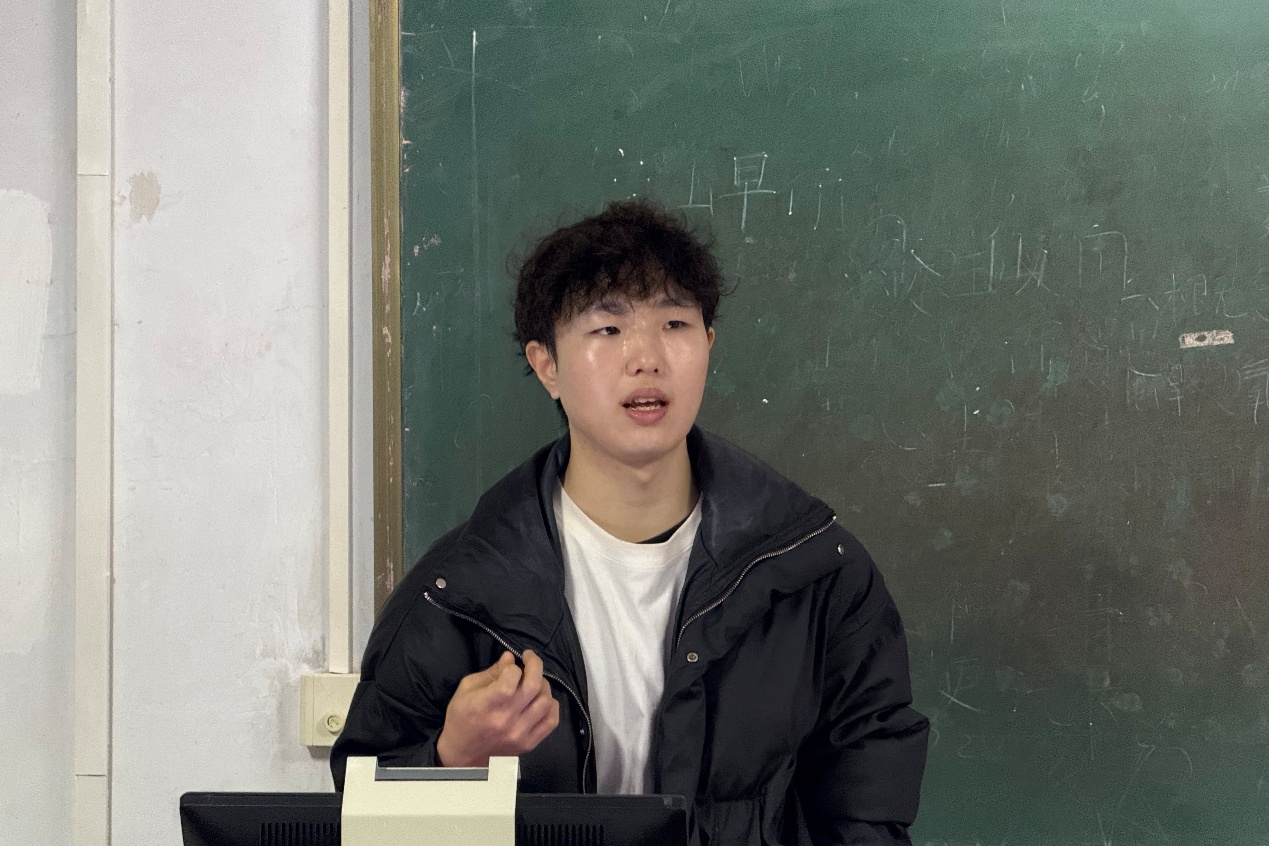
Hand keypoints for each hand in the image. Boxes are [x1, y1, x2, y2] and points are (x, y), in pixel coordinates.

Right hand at [435, 650, 560, 766]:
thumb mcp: (467, 689)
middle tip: (530, 659)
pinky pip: (552, 721)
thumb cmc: (461, 718)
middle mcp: (507, 719)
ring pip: (546, 701)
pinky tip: (542, 700)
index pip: (512, 677)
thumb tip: (510, 658)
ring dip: (543, 685)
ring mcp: (520, 733)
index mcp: (487, 704)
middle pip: (534, 686)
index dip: (514, 666)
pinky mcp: (529, 744)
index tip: (511, 666)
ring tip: (534, 681)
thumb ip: (491, 672)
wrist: (462, 756)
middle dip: (535, 665)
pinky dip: (552, 706)